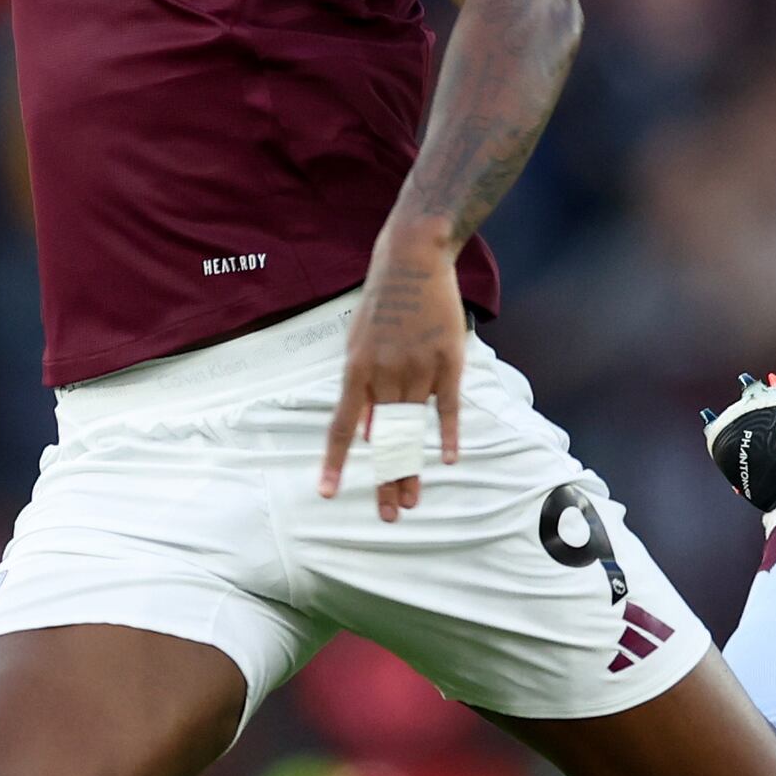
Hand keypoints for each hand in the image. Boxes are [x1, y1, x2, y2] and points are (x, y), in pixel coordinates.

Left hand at [317, 230, 467, 523]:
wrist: (412, 260)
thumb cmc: (382, 305)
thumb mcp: (358, 343)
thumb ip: (363, 388)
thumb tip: (368, 431)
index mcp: (356, 370)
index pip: (342, 425)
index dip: (334, 460)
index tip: (327, 491)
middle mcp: (385, 373)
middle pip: (383, 438)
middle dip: (384, 479)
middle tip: (388, 515)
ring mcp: (418, 367)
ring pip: (413, 428)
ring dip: (412, 466)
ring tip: (412, 499)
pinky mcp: (448, 360)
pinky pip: (446, 405)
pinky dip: (446, 433)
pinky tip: (447, 460)